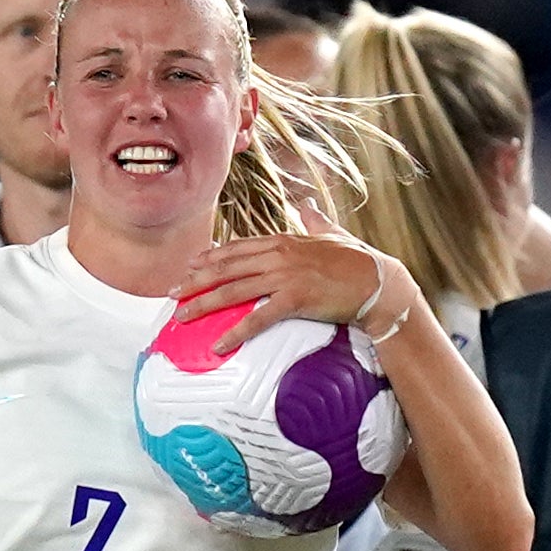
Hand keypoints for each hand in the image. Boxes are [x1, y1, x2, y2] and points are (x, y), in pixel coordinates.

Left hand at [174, 232, 407, 355]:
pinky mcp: (296, 298)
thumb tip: (309, 206)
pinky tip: (219, 343)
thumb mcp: (333, 234)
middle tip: (172, 294)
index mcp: (284, 240)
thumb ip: (316, 220)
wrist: (378, 282)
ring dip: (204, 304)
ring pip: (234, 289)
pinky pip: (258, 317)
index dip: (210, 258)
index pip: (238, 248)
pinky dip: (236, 331)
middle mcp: (279, 255)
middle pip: (226, 268)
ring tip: (182, 316)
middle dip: (195, 281)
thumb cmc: (358, 262)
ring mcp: (286, 276)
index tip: (190, 266)